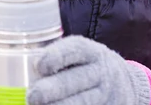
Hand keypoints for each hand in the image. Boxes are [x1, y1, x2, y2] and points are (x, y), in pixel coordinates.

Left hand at [27, 35, 150, 104]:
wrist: (123, 84)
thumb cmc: (87, 66)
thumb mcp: (80, 54)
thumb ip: (58, 58)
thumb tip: (28, 68)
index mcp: (91, 52)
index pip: (75, 50)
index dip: (56, 56)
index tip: (39, 65)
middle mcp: (100, 73)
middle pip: (76, 80)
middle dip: (52, 89)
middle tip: (32, 96)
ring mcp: (105, 95)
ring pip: (82, 103)